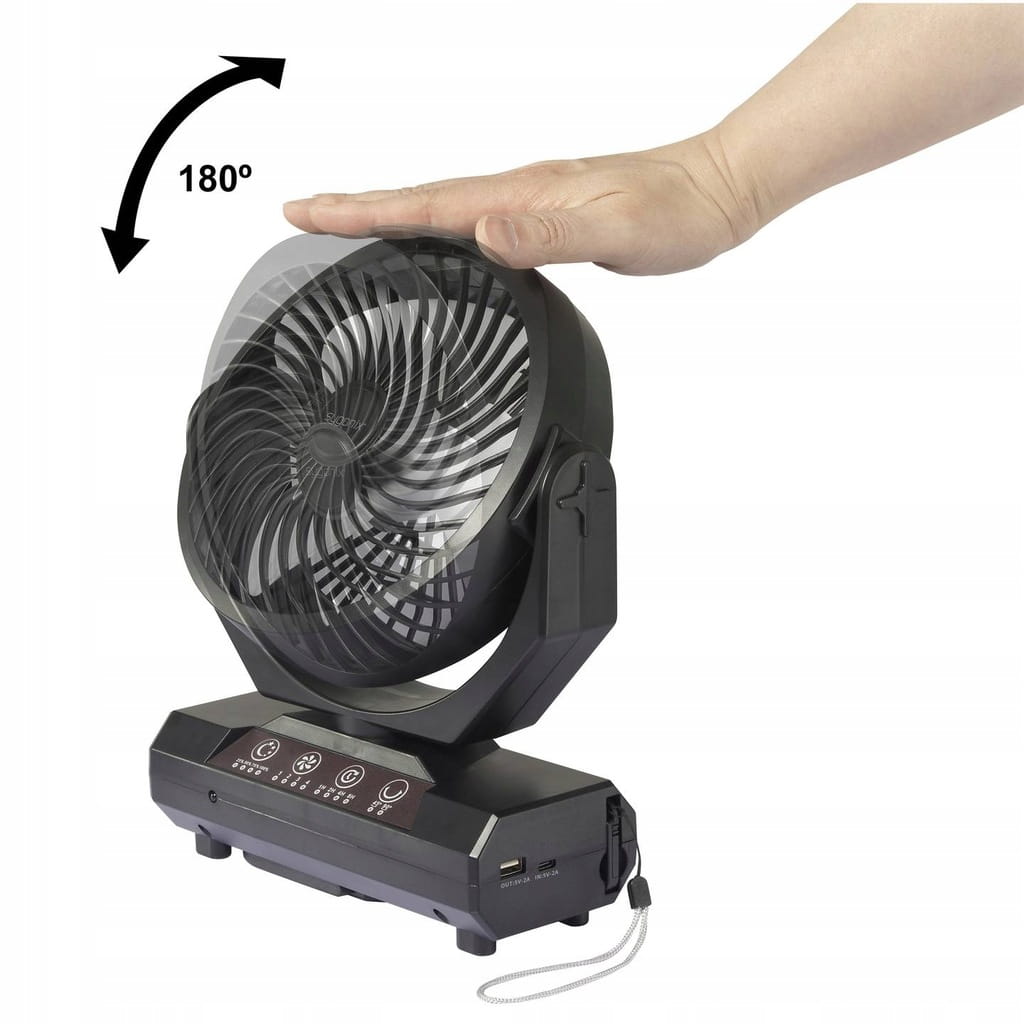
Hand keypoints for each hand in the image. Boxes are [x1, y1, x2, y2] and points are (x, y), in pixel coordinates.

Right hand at [282, 131, 762, 275]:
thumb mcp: (616, 230)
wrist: (716, 190)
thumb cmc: (675, 213)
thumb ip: (550, 233)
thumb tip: (484, 231)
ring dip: (388, 214)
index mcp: (520, 194)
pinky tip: (434, 240)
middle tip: (300, 214)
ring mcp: (528, 200)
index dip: (361, 211)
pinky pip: (471, 219)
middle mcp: (516, 192)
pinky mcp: (543, 215)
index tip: (306, 212)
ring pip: (440, 208)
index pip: (423, 203)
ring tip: (346, 225)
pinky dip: (435, 226)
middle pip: (416, 198)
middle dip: (354, 208)